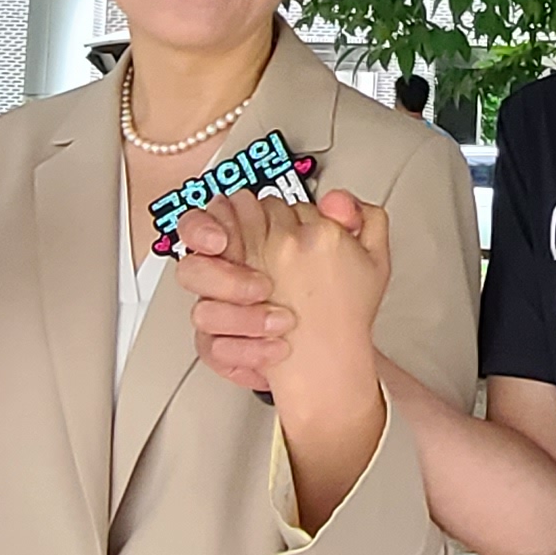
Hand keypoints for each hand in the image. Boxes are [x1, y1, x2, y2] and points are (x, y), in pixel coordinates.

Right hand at [176, 188, 387, 407]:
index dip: (206, 228)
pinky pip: (216, 352)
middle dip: (225, 277)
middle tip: (263, 287)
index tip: (223, 240)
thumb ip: (354, 218)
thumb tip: (336, 201)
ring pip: (202, 313)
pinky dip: (247, 352)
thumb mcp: (363, 256)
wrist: (335, 353)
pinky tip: (277, 348)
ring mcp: (221, 315)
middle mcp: (227, 278)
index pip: (205, 224)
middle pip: (192, 268)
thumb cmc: (338, 301)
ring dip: (242, 318)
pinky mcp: (221, 350)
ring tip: (282, 322)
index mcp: (252, 244)